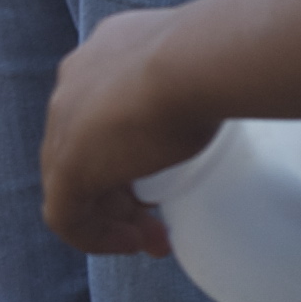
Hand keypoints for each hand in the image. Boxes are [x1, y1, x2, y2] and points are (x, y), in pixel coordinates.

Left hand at [42, 5, 220, 255]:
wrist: (198, 60)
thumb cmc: (217, 59)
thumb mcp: (201, 67)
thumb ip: (200, 79)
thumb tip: (237, 86)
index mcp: (103, 56)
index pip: (103, 115)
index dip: (130, 151)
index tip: (168, 177)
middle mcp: (73, 86)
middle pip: (87, 150)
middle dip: (121, 192)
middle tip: (161, 222)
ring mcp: (63, 126)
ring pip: (74, 183)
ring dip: (112, 218)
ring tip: (153, 241)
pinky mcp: (68, 165)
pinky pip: (64, 214)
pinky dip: (94, 236)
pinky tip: (132, 245)